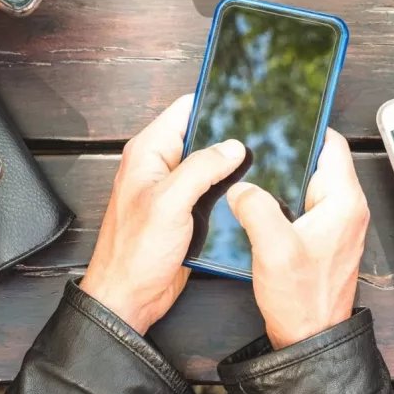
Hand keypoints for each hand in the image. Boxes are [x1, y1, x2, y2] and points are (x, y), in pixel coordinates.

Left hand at [79, 94, 246, 334]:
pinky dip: (230, 189)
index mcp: (149, 152)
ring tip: (264, 160)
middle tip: (264, 133)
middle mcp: (161, 166)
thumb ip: (201, 168)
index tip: (245, 96)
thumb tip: (233, 146)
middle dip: (230, 134)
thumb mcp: (169, 202)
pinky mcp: (187, 211)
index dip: (214, 100)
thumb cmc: (134, 252)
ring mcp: (175, 189)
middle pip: (203, 135)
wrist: (130, 297)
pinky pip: (213, 190)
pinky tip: (250, 190)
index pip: (186, 109)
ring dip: (232, 165)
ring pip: (212, 164)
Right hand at [227, 129, 367, 349]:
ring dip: (287, 176)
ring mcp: (338, 224)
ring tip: (256, 169)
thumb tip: (242, 186)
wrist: (310, 340)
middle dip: (292, 151)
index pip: (333, 145)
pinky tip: (262, 201)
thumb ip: (256, 208)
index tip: (283, 117)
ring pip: (311, 183)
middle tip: (259, 142)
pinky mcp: (326, 238)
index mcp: (345, 201)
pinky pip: (307, 204)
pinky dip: (287, 197)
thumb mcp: (273, 248)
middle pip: (321, 161)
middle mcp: (348, 208)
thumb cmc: (301, 299)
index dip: (308, 127)